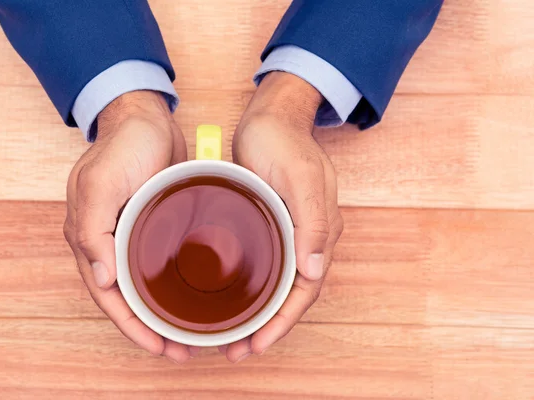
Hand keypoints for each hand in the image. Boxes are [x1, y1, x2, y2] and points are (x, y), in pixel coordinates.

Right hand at [63, 91, 197, 362]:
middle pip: (128, 299)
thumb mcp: (101, 182)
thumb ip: (92, 230)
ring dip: (164, 313)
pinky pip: (160, 264)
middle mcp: (109, 243)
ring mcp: (132, 235)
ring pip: (145, 287)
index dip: (132, 326)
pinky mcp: (155, 224)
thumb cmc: (121, 146)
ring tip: (189, 335)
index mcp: (90, 238)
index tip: (159, 347)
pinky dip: (173, 286)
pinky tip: (193, 297)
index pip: (109, 297)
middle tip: (181, 350)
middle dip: (151, 329)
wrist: (146, 117)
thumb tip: (102, 280)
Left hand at [222, 72, 343, 361]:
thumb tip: (315, 271)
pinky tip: (230, 299)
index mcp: (319, 232)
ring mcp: (288, 233)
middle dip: (268, 328)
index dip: (282, 322)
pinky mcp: (269, 225)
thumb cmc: (284, 142)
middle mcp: (307, 238)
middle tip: (237, 350)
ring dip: (258, 314)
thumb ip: (312, 222)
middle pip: (290, 296)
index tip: (257, 344)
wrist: (270, 117)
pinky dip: (251, 289)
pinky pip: (264, 267)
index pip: (305, 291)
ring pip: (277, 286)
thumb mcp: (300, 177)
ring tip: (231, 337)